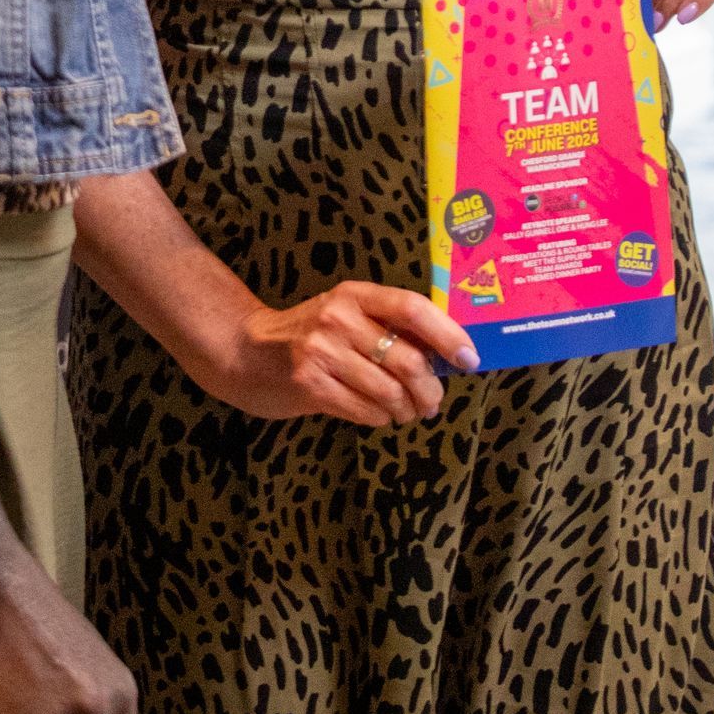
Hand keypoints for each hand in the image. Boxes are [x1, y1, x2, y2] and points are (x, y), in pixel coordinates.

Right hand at [211, 280, 477, 424]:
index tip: (469, 359)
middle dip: (431, 390)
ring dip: (407, 410)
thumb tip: (446, 355)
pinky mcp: (310, 385)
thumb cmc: (308, 335)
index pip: (412, 308)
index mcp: (354, 294)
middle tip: (433, 403)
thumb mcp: (344, 314)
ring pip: (391, 392)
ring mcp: (322, 352)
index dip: (447, 334)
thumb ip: (386, 327)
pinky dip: (381, 419)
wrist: (245, 352)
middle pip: (408, 360)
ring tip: (405, 412)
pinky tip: (377, 414)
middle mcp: (339, 318)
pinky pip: (367, 411)